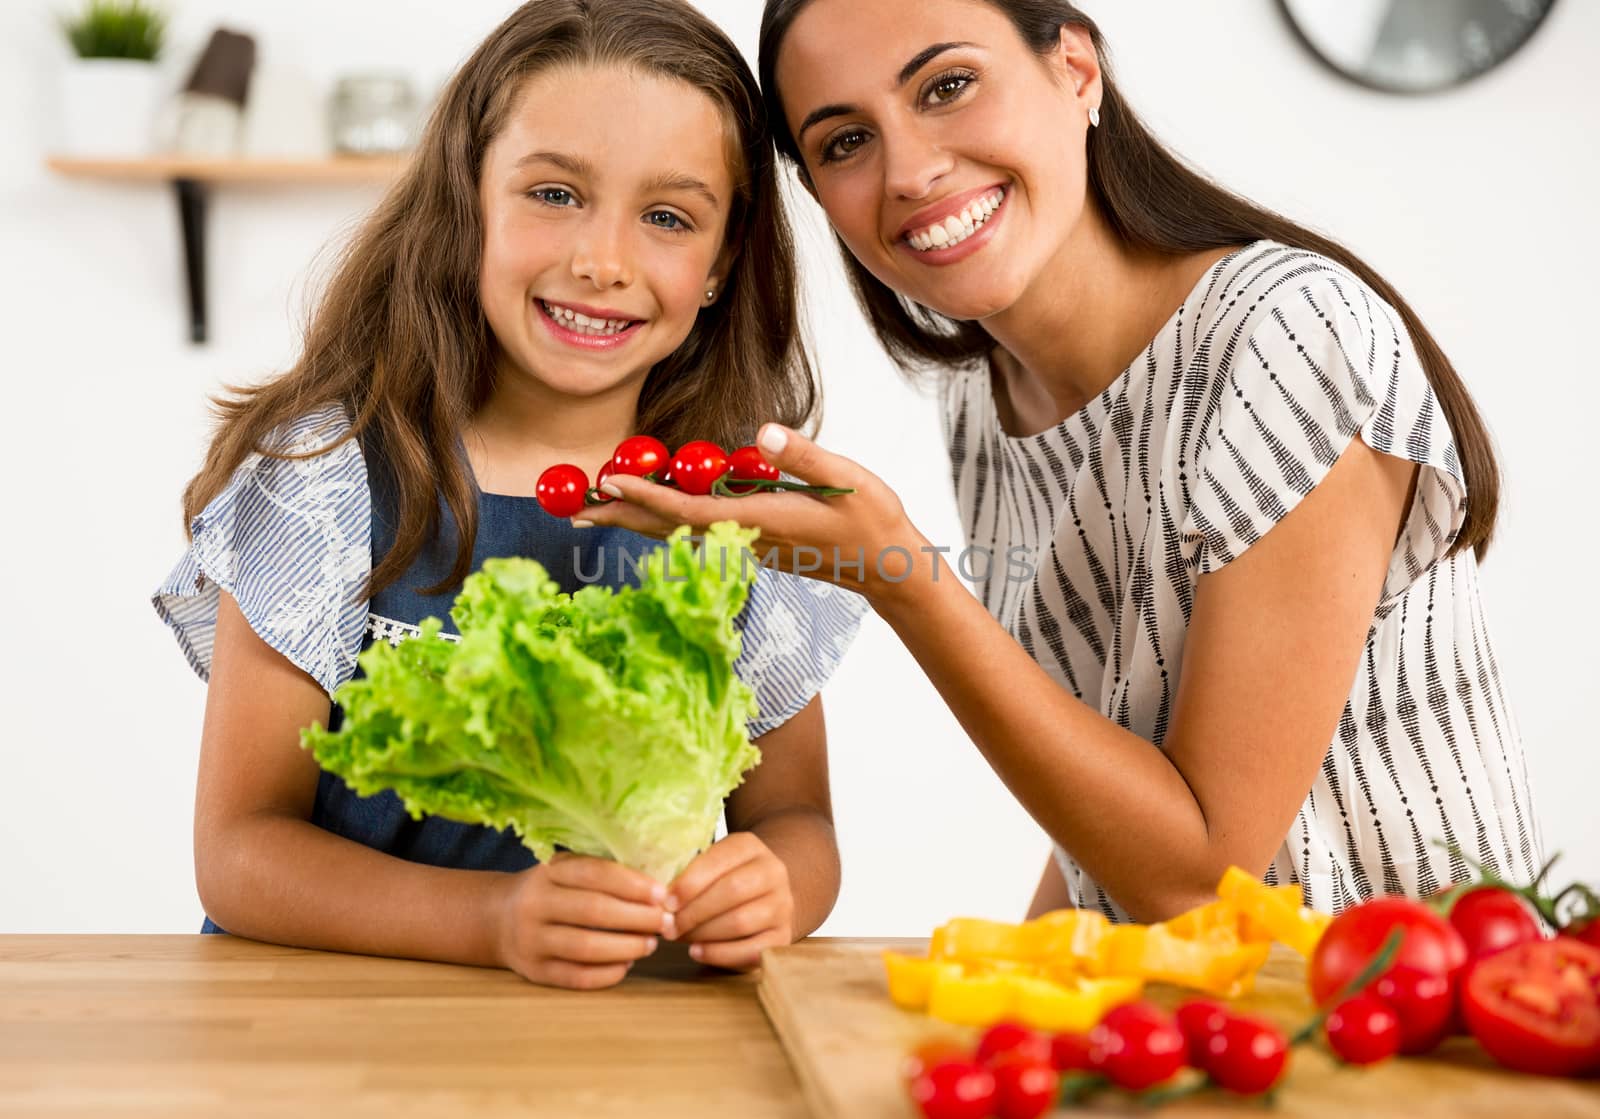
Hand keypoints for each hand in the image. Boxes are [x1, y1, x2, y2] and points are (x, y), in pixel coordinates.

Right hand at [493, 853, 667, 988]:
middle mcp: (535, 905)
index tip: (662, 894)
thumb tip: (657, 886)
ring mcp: (531, 940)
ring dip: (627, 946)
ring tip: (651, 943)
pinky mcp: (534, 971)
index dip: (631, 884)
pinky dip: (607, 973)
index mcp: (548, 873)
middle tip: (666, 922)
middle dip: (637, 917)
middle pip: (593, 911)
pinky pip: (576, 976)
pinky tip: (627, 964)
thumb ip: (601, 871)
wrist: (497, 918)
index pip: (594, 873)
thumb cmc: (550, 890)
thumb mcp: (566, 869)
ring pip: (586, 947)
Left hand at [575, 424, 924, 600]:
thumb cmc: (873, 522)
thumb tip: (762, 432)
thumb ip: (803, 456)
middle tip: (573, 508)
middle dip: (622, 517)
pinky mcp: (753, 544)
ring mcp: (748, 545)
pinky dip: (665, 522)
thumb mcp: (848, 479)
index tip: (611, 482)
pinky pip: (697, 534)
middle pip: (671, 529)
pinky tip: (647, 513)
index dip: (648, 497)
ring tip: (595, 509)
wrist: (890, 569)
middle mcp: (747, 538)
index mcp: (764, 522)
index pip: (692, 512)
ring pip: (679, 534)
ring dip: (636, 521)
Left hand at [663, 832, 793, 971]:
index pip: (720, 860)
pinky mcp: (782, 937)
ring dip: (703, 933)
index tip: (665, 901)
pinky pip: (751, 950)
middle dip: (693, 912)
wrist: (765, 894)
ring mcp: (782, 906)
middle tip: (667, 926)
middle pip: (732, 891)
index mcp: (751, 847)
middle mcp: (773, 872)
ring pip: (741, 921)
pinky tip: (697, 952)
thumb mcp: (712, 863)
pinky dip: (719, 954)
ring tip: (679, 937)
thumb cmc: (724, 879)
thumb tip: (658, 898)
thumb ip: (690, 873)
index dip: (690, 882)